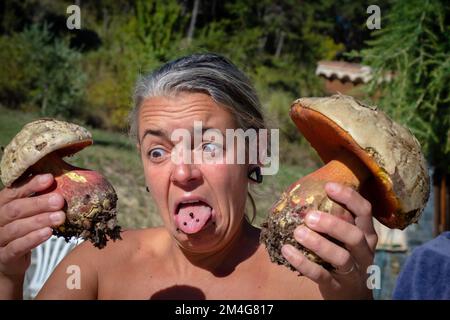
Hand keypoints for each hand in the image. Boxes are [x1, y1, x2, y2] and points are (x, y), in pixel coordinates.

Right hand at [0, 174, 64, 277]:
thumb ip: (37, 198)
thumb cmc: (22, 230)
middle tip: (59, 200)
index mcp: (1, 205)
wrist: (10, 260)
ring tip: (59, 217)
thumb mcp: (27, 212)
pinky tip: (48, 233)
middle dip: (39, 203)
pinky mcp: (4, 256)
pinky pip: (17, 247)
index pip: (13, 192)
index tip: (50, 179)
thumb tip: (58, 182)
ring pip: (16, 228)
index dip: (31, 184)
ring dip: (40, 221)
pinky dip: (33, 239)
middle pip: (15, 209)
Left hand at [281, 182, 377, 298]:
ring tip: (298, 232)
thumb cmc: (345, 258)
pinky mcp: (338, 287)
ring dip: (318, 243)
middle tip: (309, 216)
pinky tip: (287, 251)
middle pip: (355, 235)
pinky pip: (321, 275)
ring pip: (341, 257)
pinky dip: (303, 263)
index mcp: (367, 235)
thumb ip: (335, 220)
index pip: (364, 211)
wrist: (353, 298)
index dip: (349, 197)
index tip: (328, 186)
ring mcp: (353, 272)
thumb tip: (304, 195)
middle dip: (332, 224)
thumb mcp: (347, 239)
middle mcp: (364, 252)